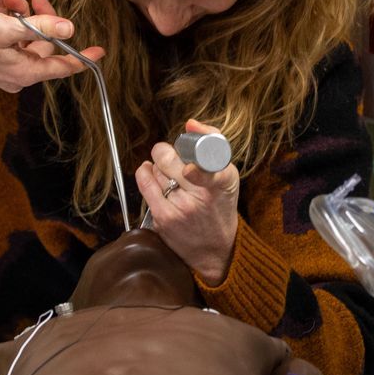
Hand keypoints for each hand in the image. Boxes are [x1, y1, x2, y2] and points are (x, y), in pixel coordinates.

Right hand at [0, 0, 104, 93]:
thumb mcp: (8, 29)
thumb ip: (41, 28)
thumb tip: (70, 28)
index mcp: (24, 72)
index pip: (62, 68)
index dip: (82, 58)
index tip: (100, 51)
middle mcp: (15, 70)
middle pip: (42, 43)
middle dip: (38, 15)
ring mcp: (2, 60)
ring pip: (23, 32)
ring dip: (18, 9)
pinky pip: (6, 30)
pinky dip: (5, 10)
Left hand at [134, 119, 239, 283]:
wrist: (215, 250)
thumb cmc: (220, 207)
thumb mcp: (228, 177)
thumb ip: (213, 146)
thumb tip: (190, 124)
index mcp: (222, 183)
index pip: (207, 170)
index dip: (193, 165)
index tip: (188, 168)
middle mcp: (202, 197)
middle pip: (170, 159)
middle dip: (166, 151)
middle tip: (171, 155)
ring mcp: (181, 208)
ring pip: (157, 168)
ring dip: (159, 166)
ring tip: (170, 174)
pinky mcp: (164, 217)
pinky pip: (145, 183)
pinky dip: (145, 172)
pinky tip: (150, 171)